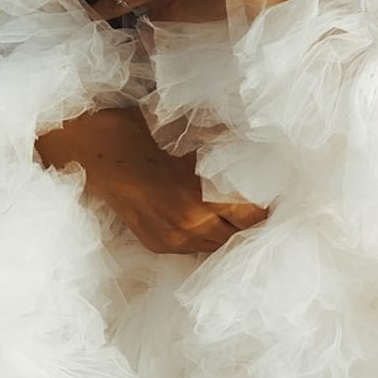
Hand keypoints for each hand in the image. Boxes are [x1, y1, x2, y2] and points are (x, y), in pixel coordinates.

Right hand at [36, 107, 267, 253]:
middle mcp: (188, 226)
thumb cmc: (145, 130)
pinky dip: (206, 235)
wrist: (95, 148)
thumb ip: (225, 149)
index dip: (269, 206)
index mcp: (201, 198)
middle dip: (253, 224)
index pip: (252, 216)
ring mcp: (170, 238)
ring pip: (216, 246)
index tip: (283, 196)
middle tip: (269, 208)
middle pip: (237, 237)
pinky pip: (193, 246)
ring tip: (244, 217)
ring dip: (230, 232)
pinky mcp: (156, 243)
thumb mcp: (193, 134)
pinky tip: (213, 221)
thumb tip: (258, 149)